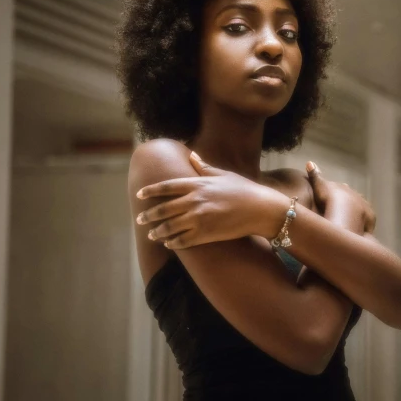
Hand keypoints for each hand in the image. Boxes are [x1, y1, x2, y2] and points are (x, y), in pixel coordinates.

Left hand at [135, 152, 286, 247]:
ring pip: (170, 227)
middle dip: (149, 215)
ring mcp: (199, 218)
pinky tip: (169, 244)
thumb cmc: (244, 189)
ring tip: (151, 235)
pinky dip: (173, 243)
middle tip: (140, 219)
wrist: (260, 209)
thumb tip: (192, 156)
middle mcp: (195, 201)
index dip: (151, 191)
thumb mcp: (223, 174)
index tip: (140, 194)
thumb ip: (204, 168)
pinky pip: (183, 241)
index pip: (167, 187)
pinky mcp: (206, 234)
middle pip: (164, 209)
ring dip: (158, 232)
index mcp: (198, 184)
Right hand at [306, 161, 375, 234]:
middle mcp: (357, 196)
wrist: (344, 211)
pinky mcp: (369, 220)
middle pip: (353, 200)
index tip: (333, 200)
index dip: (337, 196)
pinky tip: (357, 233)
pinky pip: (366, 225)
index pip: (342, 190)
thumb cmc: (328, 198)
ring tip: (350, 225)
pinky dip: (362, 228)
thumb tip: (309, 162)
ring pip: (361, 212)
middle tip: (341, 213)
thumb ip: (315, 175)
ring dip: (357, 216)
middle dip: (349, 205)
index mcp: (345, 189)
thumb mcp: (319, 185)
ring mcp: (365, 208)